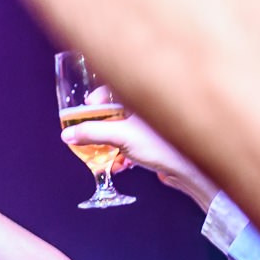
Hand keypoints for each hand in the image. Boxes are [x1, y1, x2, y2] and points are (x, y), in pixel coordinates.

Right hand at [59, 112, 217, 206]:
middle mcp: (150, 109)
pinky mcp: (158, 143)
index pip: (115, 88)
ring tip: (105, 155)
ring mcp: (155, 127)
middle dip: (101, 127)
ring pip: (124, 129)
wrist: (191, 171)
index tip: (87, 110)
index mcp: (145, 98)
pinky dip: (124, 151)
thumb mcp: (120, 137)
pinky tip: (121, 164)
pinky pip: (134, 142)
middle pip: (116, 111)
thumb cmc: (164, 146)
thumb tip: (68, 134)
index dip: (98, 99)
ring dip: (111, 143)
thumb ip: (91, 133)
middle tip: (92, 137)